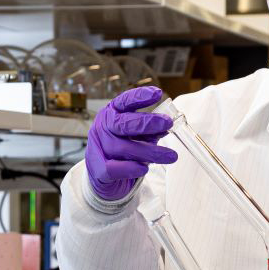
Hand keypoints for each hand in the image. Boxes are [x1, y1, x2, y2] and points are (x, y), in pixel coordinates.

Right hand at [84, 85, 176, 201]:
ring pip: (123, 148)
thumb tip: (165, 128)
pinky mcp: (98, 169)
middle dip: (147, 123)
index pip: (124, 101)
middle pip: (122, 123)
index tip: (157, 93)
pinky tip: (144, 169)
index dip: (139, 96)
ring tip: (170, 156)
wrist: (101, 176)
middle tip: (168, 123)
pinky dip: (130, 168)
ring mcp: (98, 148)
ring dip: (149, 152)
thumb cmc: (121, 151)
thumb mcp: (134, 136)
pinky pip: (114, 168)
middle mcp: (102, 127)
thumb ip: (148, 132)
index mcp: (111, 114)